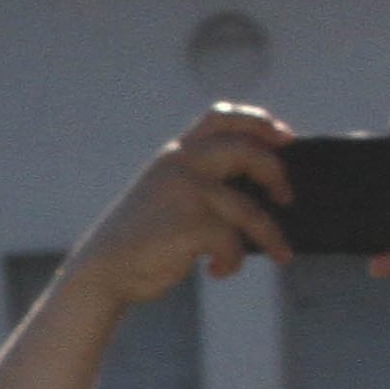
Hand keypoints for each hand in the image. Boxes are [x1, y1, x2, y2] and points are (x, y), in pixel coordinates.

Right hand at [62, 104, 294, 306]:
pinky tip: (218, 271)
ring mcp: (186, 193)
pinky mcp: (191, 226)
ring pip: (249, 210)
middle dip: (275, 173)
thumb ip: (201, 181)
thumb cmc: (141, 240)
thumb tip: (262, 190)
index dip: (259, 122)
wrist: (102, 271)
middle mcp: (181, 165)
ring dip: (271, 236)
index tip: (286, 138)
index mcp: (175, 154)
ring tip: (281, 254)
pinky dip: (232, 261)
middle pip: (247, 151)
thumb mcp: (166, 195)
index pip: (221, 117)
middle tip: (286, 197)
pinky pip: (232, 242)